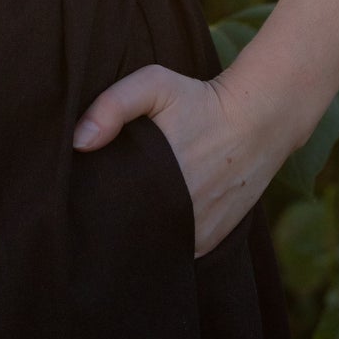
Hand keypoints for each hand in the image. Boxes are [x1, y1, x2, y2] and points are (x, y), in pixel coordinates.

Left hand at [71, 62, 288, 257]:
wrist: (259, 119)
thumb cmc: (200, 100)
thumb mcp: (155, 84)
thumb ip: (113, 105)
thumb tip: (79, 142)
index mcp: (155, 181)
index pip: (108, 211)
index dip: (91, 207)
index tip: (81, 196)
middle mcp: (178, 216)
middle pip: (128, 235)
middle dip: (111, 225)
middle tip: (98, 208)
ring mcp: (197, 234)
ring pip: (154, 248)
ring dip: (139, 238)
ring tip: (126, 216)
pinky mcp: (212, 243)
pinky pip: (177, 254)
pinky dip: (164, 243)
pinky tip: (154, 223)